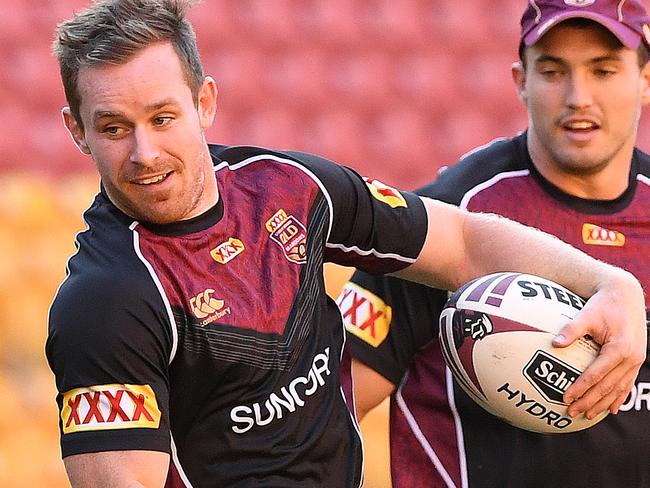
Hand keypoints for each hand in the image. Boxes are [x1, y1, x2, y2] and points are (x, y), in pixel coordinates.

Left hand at [553, 271, 646, 418]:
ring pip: (619, 388)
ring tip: (588, 415)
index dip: (581, 388)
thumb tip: (555, 343)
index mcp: (619, 349)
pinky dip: (618, 396)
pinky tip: (610, 409)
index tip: (566, 398)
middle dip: (590, 401)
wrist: (625, 295)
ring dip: (603, 403)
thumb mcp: (586, 314)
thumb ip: (571, 329)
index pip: (596, 374)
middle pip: (608, 386)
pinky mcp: (637, 360)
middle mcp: (631, 358)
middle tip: (572, 412)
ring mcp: (636, 360)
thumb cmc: (603, 304)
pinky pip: (627, 383)